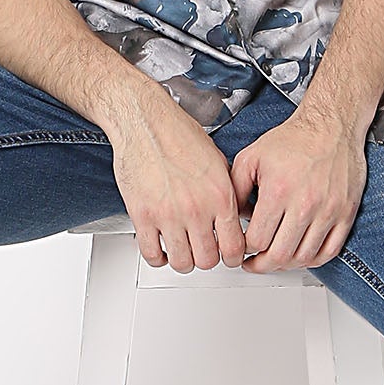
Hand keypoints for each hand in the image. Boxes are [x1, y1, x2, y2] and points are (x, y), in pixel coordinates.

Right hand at [105, 90, 248, 271]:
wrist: (145, 122)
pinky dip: (158, 258)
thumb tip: (241, 214)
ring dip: (184, 261)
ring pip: (182, 262)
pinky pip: (152, 254)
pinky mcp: (142, 216)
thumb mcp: (218, 162)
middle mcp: (196, 209)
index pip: (234, 247)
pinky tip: (161, 248)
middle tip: (204, 251)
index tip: (227, 255)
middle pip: (208, 260)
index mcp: (219, 196)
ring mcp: (168, 215)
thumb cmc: (179, 135)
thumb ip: (229, 193)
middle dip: (207, 259)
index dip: (232, 257)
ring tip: (183, 250)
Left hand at [228, 105, 367, 271]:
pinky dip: (313, 260)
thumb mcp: (251, 158)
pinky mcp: (345, 213)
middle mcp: (304, 204)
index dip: (245, 249)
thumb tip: (233, 219)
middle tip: (253, 263)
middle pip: (279, 256)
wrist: (331, 126)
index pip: (256, 240)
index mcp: (278, 191)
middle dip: (261, 265)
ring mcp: (328, 211)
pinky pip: (330, 251)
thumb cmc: (293, 140)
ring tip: (275, 260)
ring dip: (286, 265)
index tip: (242, 248)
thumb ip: (236, 190)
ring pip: (304, 258)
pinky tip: (300, 255)